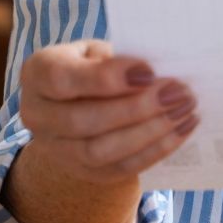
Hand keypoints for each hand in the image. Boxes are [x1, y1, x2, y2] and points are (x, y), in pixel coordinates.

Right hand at [18, 39, 198, 184]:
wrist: (81, 102)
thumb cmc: (95, 65)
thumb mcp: (98, 51)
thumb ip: (118, 59)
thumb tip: (159, 71)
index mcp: (37, 73)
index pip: (62, 80)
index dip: (106, 78)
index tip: (149, 71)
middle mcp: (37, 115)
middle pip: (82, 121)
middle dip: (136, 108)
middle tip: (178, 93)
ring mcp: (56, 149)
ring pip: (100, 151)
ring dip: (149, 132)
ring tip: (184, 111)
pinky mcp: (82, 172)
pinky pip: (119, 169)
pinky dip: (155, 150)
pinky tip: (182, 129)